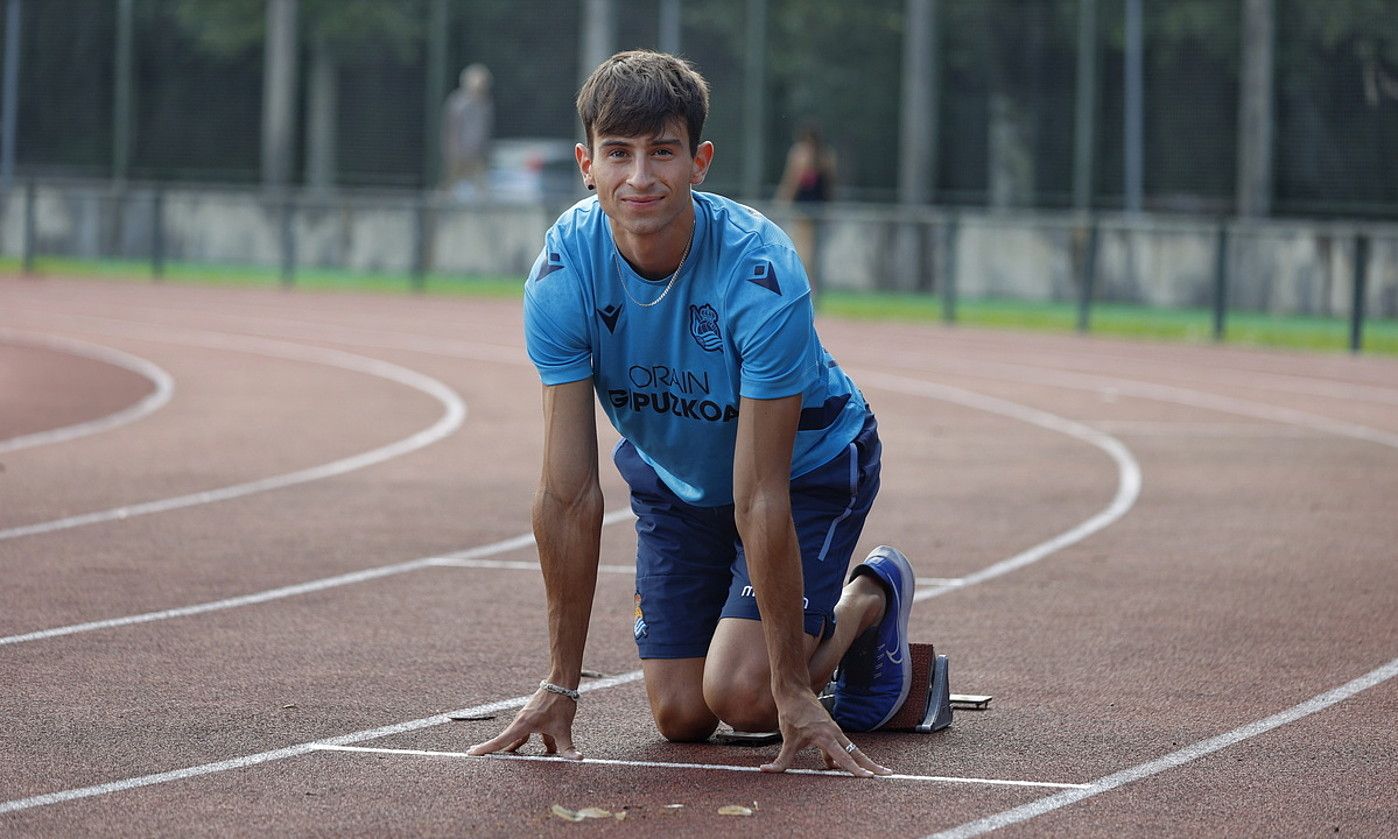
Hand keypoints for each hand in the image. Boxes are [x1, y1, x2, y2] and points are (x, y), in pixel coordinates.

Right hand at [466, 686, 580, 759]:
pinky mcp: (533, 717)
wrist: (562, 682)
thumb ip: (567, 747)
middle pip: (505, 740)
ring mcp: (526, 719)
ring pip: (518, 738)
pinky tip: (547, 750)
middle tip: (475, 755)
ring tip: (510, 760)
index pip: (501, 741)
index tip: (470, 753)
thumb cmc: (560, 703)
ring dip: (516, 749)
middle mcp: (521, 722)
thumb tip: (578, 759)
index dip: (485, 749)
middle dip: (494, 750)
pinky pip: (529, 733)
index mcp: (523, 725)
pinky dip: (534, 742)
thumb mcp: (563, 728)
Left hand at [759, 690, 890, 776]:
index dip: (855, 769)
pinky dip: (847, 757)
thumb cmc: (791, 713)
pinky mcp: (831, 729)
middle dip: (872, 765)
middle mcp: (834, 733)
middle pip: (857, 753)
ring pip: (852, 749)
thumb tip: (766, 770)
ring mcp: (835, 731)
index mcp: (825, 737)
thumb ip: (780, 760)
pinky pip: (842, 746)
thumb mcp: (787, 739)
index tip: (867, 777)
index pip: (843, 757)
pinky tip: (839, 766)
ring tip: (877, 772)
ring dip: (864, 761)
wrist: (794, 691)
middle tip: (887, 774)